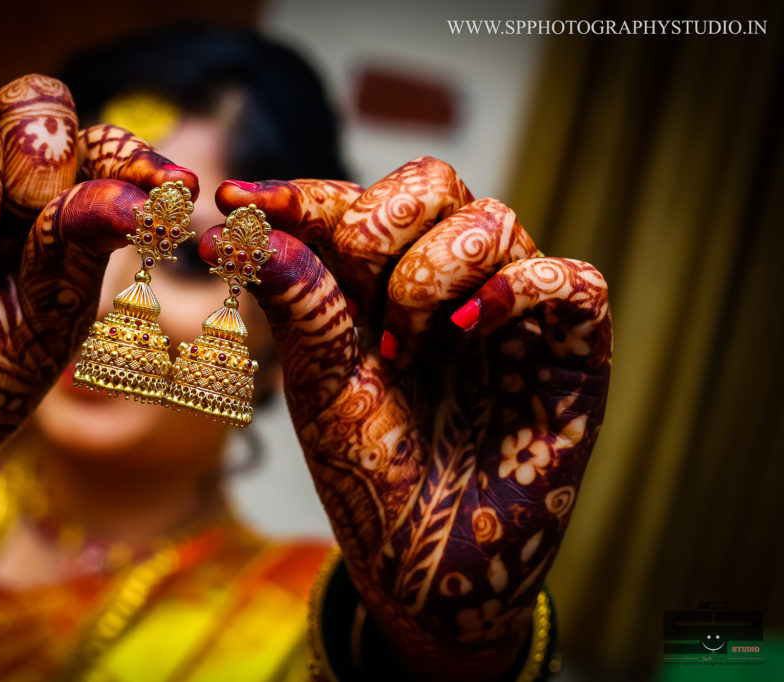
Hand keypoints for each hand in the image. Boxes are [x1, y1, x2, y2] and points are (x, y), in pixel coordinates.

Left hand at [209, 160, 610, 679]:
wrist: (428, 568)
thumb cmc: (370, 478)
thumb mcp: (321, 383)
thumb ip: (296, 299)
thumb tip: (231, 230)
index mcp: (380, 287)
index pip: (352, 204)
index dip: (298, 194)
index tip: (235, 198)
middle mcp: (447, 287)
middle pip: (432, 184)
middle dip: (381, 223)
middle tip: (357, 289)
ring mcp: (510, 314)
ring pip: (494, 221)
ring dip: (434, 272)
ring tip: (406, 347)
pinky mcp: (571, 351)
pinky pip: (572, 281)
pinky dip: (520, 291)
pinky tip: (471, 330)